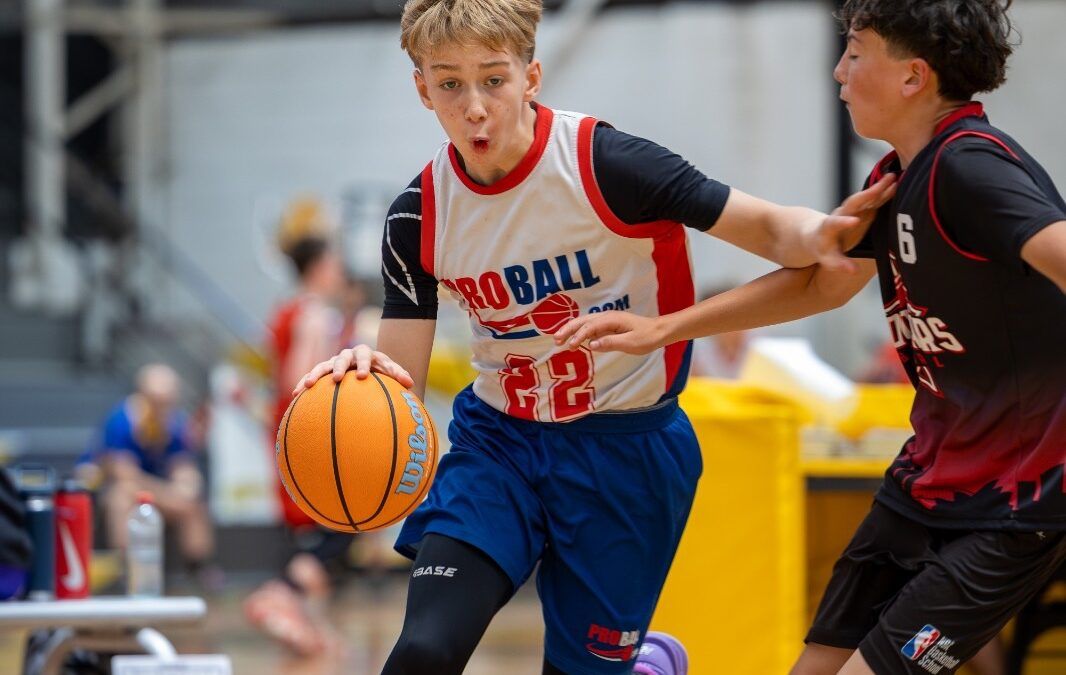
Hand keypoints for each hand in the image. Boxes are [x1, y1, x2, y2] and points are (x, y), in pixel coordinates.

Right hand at [292, 344, 414, 394]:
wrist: (365, 365)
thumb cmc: (380, 371)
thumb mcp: (390, 371)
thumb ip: (398, 375)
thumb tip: (410, 384)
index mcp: (366, 354)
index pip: (366, 356)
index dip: (364, 365)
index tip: (363, 376)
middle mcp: (348, 355)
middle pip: (343, 358)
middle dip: (340, 367)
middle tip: (337, 378)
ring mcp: (334, 362)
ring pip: (323, 365)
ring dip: (315, 374)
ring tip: (307, 385)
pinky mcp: (323, 371)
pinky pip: (312, 376)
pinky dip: (304, 382)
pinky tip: (295, 393)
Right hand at [553, 311, 665, 354]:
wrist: (658, 331)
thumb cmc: (646, 337)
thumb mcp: (630, 343)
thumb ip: (610, 343)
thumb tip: (591, 344)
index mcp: (611, 319)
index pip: (589, 327)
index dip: (578, 336)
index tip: (570, 346)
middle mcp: (606, 317)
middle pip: (582, 321)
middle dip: (568, 329)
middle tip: (556, 340)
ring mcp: (607, 321)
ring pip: (584, 324)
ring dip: (571, 331)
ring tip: (559, 341)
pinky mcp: (608, 327)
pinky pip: (590, 329)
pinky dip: (580, 334)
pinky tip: (574, 341)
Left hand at [807, 173, 896, 272]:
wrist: (819, 234)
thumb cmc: (824, 249)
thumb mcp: (828, 258)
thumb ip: (839, 264)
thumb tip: (853, 271)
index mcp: (829, 227)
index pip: (835, 223)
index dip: (844, 222)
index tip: (855, 221)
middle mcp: (841, 213)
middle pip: (852, 203)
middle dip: (866, 195)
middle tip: (880, 187)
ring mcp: (852, 209)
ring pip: (865, 197)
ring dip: (878, 188)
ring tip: (894, 178)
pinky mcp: (862, 207)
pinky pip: (874, 198)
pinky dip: (884, 191)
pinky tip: (898, 183)